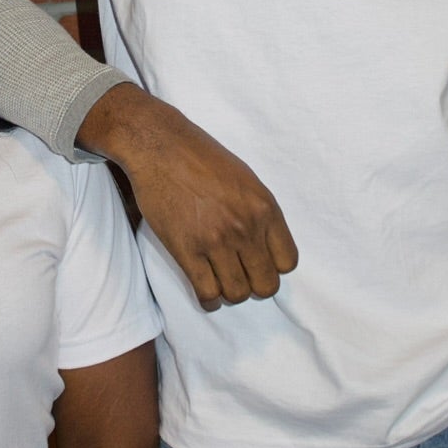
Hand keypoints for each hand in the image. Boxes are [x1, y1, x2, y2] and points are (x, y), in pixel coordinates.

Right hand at [78, 84, 297, 310]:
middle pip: (266, 285)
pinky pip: (207, 293)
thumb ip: (259, 211)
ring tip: (221, 281)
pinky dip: (210, 300)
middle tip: (240, 275)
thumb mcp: (246, 178)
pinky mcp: (186, 250)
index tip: (259, 262)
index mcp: (265, 208)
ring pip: (237, 294)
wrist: (160, 147)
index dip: (274, 267)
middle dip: (254, 285)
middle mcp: (246, 228)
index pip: (288, 262)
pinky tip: (207, 293)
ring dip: (230, 292)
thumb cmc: (201, 157)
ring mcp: (216, 241)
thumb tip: (265, 242)